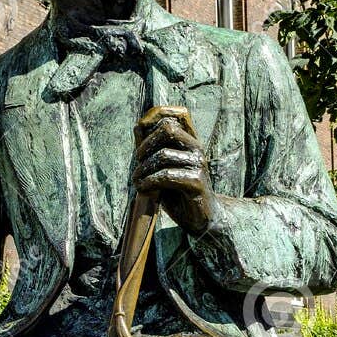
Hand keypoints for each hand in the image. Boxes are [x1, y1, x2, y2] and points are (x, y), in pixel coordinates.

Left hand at [131, 110, 216, 235]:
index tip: (138, 137)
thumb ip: (153, 149)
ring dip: (143, 169)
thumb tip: (138, 126)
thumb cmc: (178, 193)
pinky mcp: (197, 182)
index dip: (153, 119)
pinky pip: (167, 175)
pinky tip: (143, 188)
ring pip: (163, 155)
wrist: (199, 219)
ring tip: (137, 181)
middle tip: (137, 164)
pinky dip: (149, 182)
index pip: (173, 116)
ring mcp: (199, 164)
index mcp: (190, 141)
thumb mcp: (162, 167)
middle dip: (145, 146)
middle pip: (167, 129)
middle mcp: (197, 148)